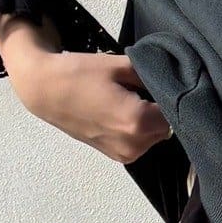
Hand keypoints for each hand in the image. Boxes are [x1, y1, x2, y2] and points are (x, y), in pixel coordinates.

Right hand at [0, 16, 173, 164]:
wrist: (45, 91)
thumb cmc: (79, 74)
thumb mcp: (120, 65)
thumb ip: (151, 75)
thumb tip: (170, 81)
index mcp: (137, 122)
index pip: (176, 113)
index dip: (173, 97)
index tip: (164, 84)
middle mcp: (134, 145)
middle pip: (167, 127)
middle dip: (161, 109)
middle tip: (145, 89)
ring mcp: (125, 154)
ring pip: (155, 137)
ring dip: (151, 121)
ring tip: (131, 100)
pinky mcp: (118, 157)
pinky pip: (141, 143)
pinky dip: (139, 130)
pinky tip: (123, 112)